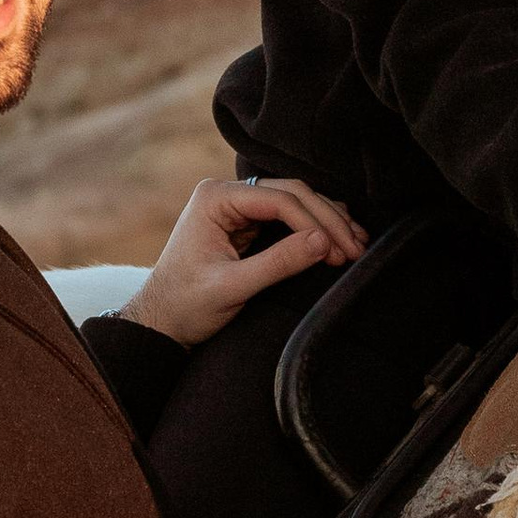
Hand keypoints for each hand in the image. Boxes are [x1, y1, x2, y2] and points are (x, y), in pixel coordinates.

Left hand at [122, 177, 366, 348]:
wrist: (160, 323)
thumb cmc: (185, 306)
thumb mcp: (232, 287)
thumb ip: (277, 263)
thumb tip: (323, 243)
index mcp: (215, 198)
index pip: (279, 200)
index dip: (314, 223)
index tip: (338, 251)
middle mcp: (226, 194)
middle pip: (291, 194)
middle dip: (326, 221)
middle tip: (356, 248)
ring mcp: (237, 206)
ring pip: (295, 202)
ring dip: (326, 222)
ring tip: (357, 243)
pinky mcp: (246, 223)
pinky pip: (288, 216)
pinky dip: (314, 228)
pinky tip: (337, 239)